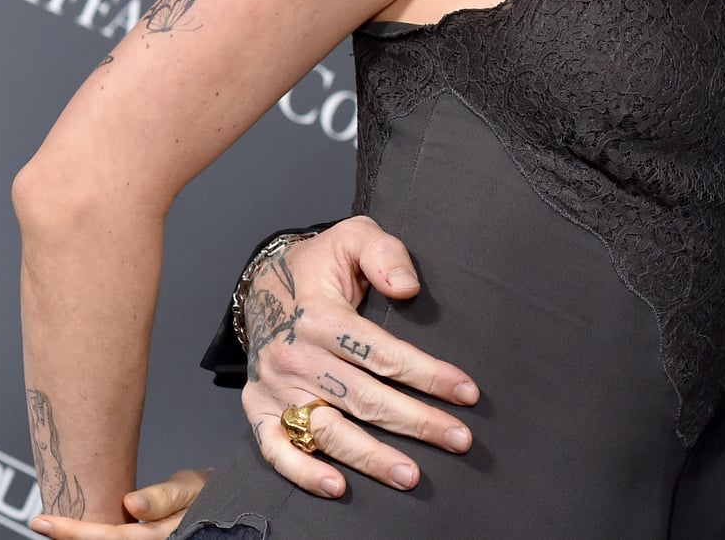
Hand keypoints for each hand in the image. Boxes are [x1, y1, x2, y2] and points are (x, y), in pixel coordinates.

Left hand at [27, 468, 208, 536]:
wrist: (223, 508)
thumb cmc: (207, 494)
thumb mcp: (192, 486)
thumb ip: (164, 497)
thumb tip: (133, 503)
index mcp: (164, 536)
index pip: (113, 538)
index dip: (76, 533)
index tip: (46, 521)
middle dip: (69, 539)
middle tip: (41, 524)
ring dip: (79, 539)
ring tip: (54, 528)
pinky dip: (94, 538)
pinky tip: (77, 533)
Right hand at [239, 216, 478, 496]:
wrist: (260, 284)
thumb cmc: (318, 264)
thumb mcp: (354, 237)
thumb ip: (385, 253)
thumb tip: (407, 287)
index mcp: (320, 315)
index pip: (383, 353)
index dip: (428, 374)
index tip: (467, 392)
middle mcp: (295, 355)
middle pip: (364, 398)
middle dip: (416, 422)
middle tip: (459, 439)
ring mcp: (274, 387)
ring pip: (328, 430)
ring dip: (371, 457)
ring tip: (412, 475)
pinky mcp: (258, 408)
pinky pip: (276, 449)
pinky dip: (304, 473)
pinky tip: (339, 487)